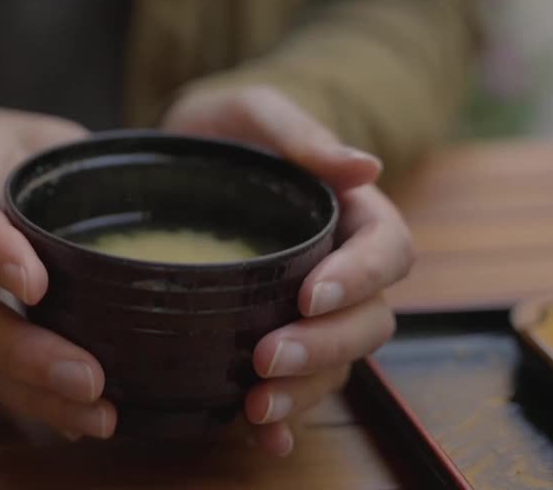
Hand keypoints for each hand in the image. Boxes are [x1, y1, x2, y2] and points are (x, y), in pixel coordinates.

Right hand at [0, 107, 115, 438]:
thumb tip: (177, 199)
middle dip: (20, 351)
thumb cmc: (6, 153)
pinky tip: (80, 420)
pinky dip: (29, 402)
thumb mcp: (41, 135)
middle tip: (89, 377)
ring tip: (97, 414)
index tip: (36, 283)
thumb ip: (86, 162)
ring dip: (29, 392)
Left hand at [163, 86, 411, 455]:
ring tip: (254, 408)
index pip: (386, 252)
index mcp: (351, 215)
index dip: (360, 279)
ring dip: (304, 390)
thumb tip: (366, 166)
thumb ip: (300, 132)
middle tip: (268, 359)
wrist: (166, 163)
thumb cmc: (219, 129)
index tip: (310, 294)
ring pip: (336, 363)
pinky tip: (261, 439)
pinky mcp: (271, 337)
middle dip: (326, 346)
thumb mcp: (251, 112)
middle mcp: (340, 270)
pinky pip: (294, 386)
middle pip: (368, 320)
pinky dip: (285, 420)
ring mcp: (308, 311)